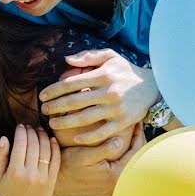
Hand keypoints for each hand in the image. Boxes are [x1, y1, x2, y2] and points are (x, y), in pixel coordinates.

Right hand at [0, 125, 59, 195]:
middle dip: (31, 131)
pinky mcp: (52, 181)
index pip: (20, 144)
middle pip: (33, 145)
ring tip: (39, 130)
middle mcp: (30, 174)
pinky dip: (54, 147)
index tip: (20, 126)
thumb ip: (0, 156)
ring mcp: (43, 178)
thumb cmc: (8, 191)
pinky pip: (56, 160)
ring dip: (43, 136)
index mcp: (15, 172)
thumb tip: (4, 138)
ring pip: (45, 150)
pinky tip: (51, 139)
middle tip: (29, 126)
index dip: (21, 132)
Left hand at [39, 49, 157, 144]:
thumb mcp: (110, 56)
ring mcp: (116, 109)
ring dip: (65, 123)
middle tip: (42, 110)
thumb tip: (66, 59)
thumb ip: (88, 56)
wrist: (153, 86)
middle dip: (55, 107)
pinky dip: (87, 137)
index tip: (42, 95)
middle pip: (74, 102)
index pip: (71, 83)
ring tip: (52, 124)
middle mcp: (108, 92)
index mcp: (103, 75)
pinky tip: (74, 139)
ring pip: (85, 118)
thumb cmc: (125, 70)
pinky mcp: (123, 122)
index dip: (54, 90)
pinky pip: (102, 132)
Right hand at [51, 123, 146, 195]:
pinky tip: (122, 156)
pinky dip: (126, 167)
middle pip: (137, 163)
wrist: (55, 187)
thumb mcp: (83, 155)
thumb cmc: (66, 167)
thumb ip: (105, 148)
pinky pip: (123, 180)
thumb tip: (121, 141)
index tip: (137, 123)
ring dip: (133, 156)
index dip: (137, 136)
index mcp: (116, 177)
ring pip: (131, 172)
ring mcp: (113, 194)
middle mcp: (118, 188)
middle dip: (138, 145)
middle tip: (137, 129)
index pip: (136, 153)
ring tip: (132, 140)